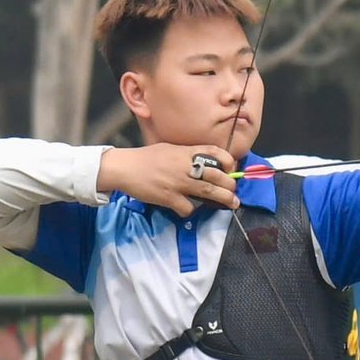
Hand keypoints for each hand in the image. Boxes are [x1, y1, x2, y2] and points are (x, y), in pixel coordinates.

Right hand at [99, 143, 240, 216]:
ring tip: (232, 204)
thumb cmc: (147, 158)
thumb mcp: (170, 149)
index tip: (231, 168)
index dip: (227, 160)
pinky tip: (186, 207)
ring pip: (208, 192)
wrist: (125, 168)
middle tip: (234, 191)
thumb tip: (206, 164)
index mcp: (185, 152)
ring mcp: (178, 182)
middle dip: (230, 185)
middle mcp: (185, 166)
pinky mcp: (169, 198)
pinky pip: (188, 208)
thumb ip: (188, 155)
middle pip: (216, 175)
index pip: (213, 152)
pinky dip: (190, 210)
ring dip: (224, 199)